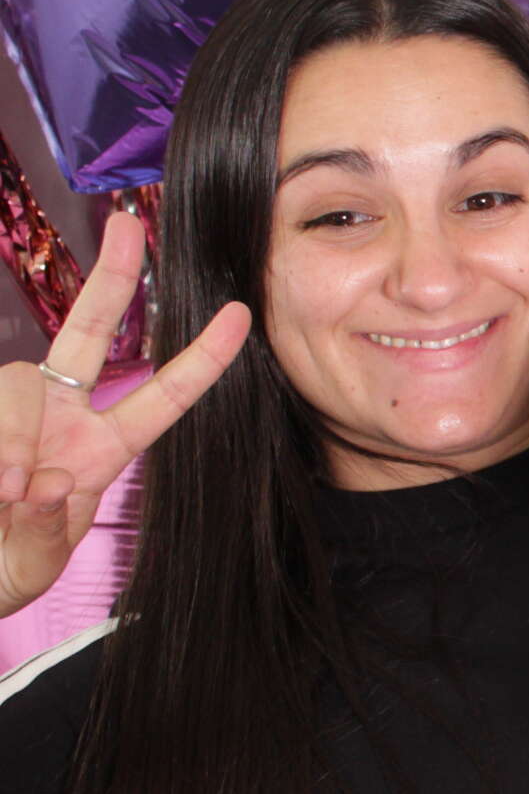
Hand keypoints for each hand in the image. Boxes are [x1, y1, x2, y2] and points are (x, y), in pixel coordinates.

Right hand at [0, 213, 251, 617]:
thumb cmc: (1, 568)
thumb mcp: (36, 562)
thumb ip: (48, 530)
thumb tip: (48, 482)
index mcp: (101, 449)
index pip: (162, 397)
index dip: (203, 359)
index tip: (240, 313)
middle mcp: (59, 417)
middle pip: (87, 333)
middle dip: (110, 278)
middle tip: (127, 224)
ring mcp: (11, 412)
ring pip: (18, 385)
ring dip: (15, 439)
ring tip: (9, 493)